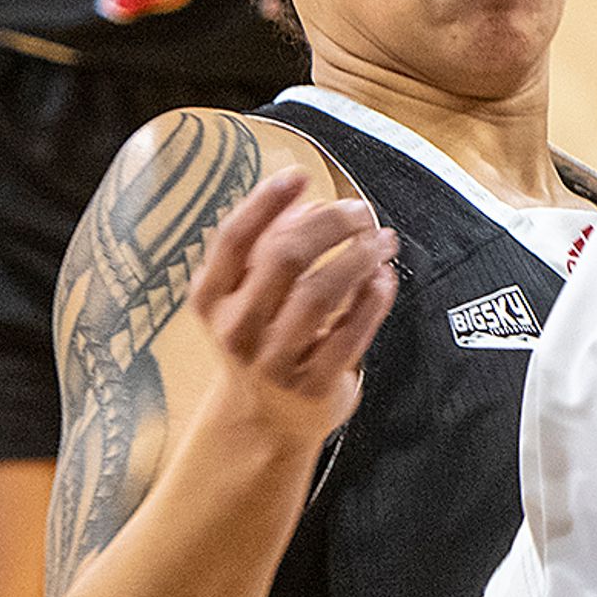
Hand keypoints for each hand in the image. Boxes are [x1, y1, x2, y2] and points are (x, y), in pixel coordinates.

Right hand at [189, 168, 395, 442]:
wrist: (261, 421)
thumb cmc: (261, 339)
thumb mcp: (246, 296)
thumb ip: (267, 249)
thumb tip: (307, 201)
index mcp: (212, 299)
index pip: (233, 240)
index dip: (265, 202)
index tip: (299, 175)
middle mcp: (236, 329)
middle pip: (284, 257)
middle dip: (330, 223)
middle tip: (360, 211)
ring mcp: (273, 360)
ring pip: (321, 292)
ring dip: (360, 256)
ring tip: (382, 241)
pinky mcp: (312, 384)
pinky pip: (352, 331)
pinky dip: (375, 298)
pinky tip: (385, 279)